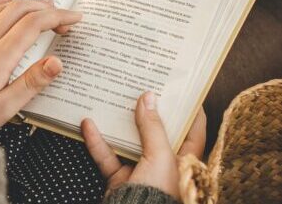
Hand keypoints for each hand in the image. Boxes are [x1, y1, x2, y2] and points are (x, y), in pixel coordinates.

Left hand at [0, 0, 82, 130]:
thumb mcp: (4, 107)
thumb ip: (31, 83)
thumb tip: (56, 62)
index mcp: (0, 58)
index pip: (33, 26)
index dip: (57, 17)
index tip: (74, 18)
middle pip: (19, 11)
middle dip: (45, 7)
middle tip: (64, 15)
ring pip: (1, 10)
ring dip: (25, 3)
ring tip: (43, 4)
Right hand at [81, 92, 206, 199]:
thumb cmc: (159, 193)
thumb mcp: (160, 155)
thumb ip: (153, 127)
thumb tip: (148, 98)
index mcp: (185, 159)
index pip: (193, 129)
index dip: (189, 108)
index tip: (181, 87)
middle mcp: (165, 164)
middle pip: (157, 131)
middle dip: (148, 111)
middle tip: (142, 87)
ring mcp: (141, 170)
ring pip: (128, 141)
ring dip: (118, 124)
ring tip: (111, 100)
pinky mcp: (119, 178)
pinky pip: (107, 155)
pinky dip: (96, 141)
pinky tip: (88, 124)